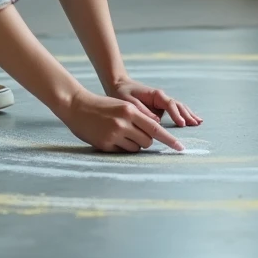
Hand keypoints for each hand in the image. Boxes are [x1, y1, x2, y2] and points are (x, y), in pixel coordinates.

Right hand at [58, 88, 184, 152]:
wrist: (77, 106)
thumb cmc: (102, 106)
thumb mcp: (123, 106)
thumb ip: (139, 116)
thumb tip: (155, 130)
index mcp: (131, 111)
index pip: (156, 129)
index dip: (170, 140)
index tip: (181, 148)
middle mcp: (124, 123)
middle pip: (148, 141)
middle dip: (146, 140)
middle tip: (135, 133)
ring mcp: (114, 134)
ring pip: (136, 148)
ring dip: (133, 144)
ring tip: (120, 134)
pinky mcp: (105, 144)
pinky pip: (122, 151)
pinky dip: (121, 147)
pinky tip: (111, 138)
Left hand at [110, 79, 202, 127]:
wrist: (120, 85)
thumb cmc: (123, 93)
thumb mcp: (129, 102)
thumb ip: (142, 110)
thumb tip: (156, 121)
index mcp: (155, 95)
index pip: (169, 104)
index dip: (176, 114)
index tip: (182, 124)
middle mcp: (161, 98)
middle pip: (178, 105)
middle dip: (187, 114)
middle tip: (196, 124)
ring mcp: (162, 103)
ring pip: (179, 108)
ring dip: (188, 114)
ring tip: (199, 122)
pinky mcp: (160, 108)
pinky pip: (175, 111)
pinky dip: (184, 115)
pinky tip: (192, 120)